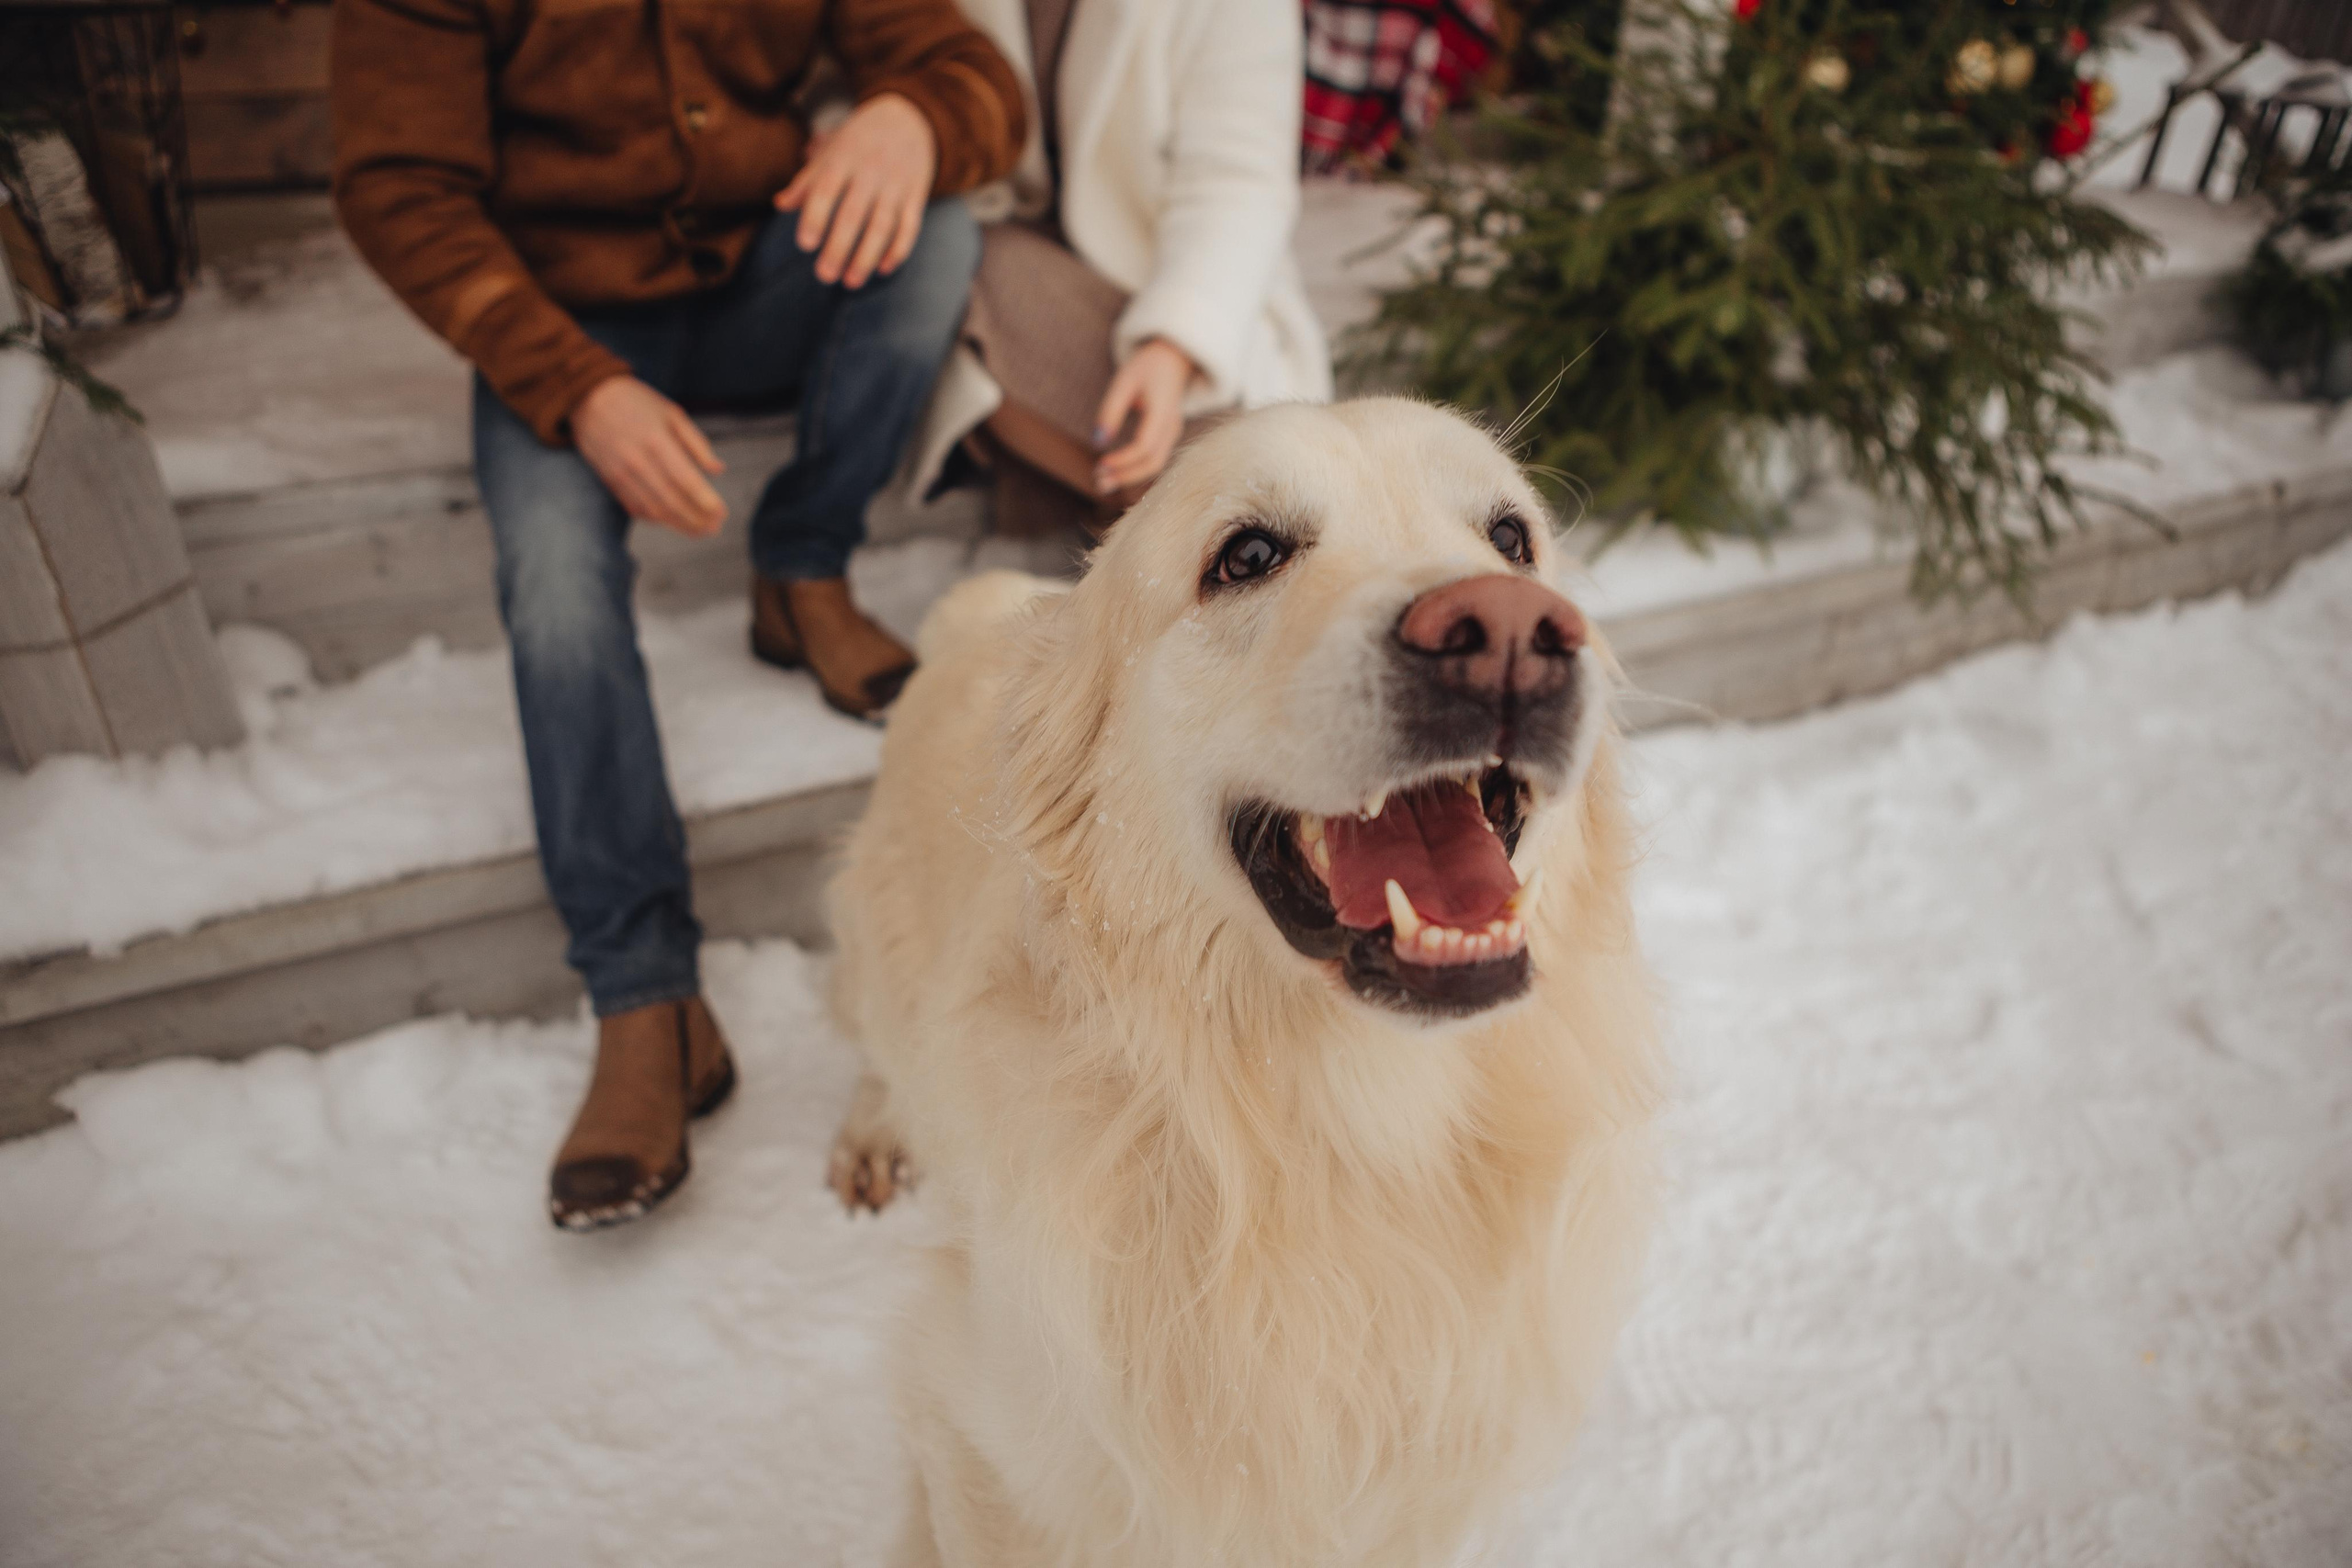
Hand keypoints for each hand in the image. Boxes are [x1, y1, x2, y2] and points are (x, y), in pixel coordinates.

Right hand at [572, 376, 727, 536]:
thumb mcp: (672, 413)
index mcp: (657, 441)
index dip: (706, 502)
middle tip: (715, 528)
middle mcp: (638, 461)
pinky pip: (635, 508)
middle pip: (672, 501)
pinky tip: (672, 522)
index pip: (686, 481)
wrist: (588, 397)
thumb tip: (718, 470)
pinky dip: (656, 519)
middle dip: (697, 520)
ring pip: (654, 510)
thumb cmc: (637, 402)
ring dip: (679, 525)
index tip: (722, 513)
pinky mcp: (610, 480)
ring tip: (699, 531)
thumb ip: (697, 443)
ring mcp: (621, 473)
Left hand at [775, 93, 937, 288]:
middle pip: (854, 214)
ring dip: (866, 257)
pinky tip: (883, 269)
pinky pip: (910, 227)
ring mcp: (896, 185)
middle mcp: (871, 171)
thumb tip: (779, 205)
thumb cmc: (859, 140)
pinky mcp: (917, 195)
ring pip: (883, 225)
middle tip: (824, 276)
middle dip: (839, 247)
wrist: (910, 118)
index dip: (815, 217)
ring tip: (851, 282)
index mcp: (844, 158)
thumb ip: (807, 180)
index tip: (804, 245)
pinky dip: (898, 250)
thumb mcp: (831, 150)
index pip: (826, 190)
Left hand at [1093, 339, 1199, 495]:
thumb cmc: (1147, 366)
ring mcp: (1173, 433)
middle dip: (1126, 476)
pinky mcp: (1169, 436)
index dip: (1122, 459)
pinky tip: (1116, 472)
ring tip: (1103, 481)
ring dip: (1130, 476)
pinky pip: (1155, 459)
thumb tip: (1097, 442)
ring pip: (1156, 465)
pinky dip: (1136, 469)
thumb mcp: (1124, 381)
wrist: (1175, 358)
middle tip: (1098, 483)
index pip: (1144, 446)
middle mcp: (1172, 426)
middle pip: (1153, 463)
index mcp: (1163, 411)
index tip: (1100, 463)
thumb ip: (1110, 411)